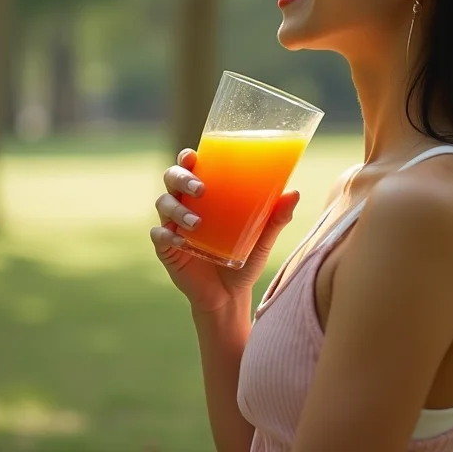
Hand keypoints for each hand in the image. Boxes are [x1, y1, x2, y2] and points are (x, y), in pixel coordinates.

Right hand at [150, 149, 299, 312]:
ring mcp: (174, 225)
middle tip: (200, 189)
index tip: (193, 156)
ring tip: (196, 222)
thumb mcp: (263, 239)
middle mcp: (187, 204)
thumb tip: (294, 193)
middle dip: (181, 178)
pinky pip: (158, 235)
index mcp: (207, 194)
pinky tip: (180, 240)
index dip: (187, 158)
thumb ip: (276, 218)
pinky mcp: (167, 249)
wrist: (230, 295)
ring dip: (177, 209)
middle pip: (171, 179)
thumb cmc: (246, 257)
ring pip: (163, 204)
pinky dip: (166, 235)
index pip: (191, 167)